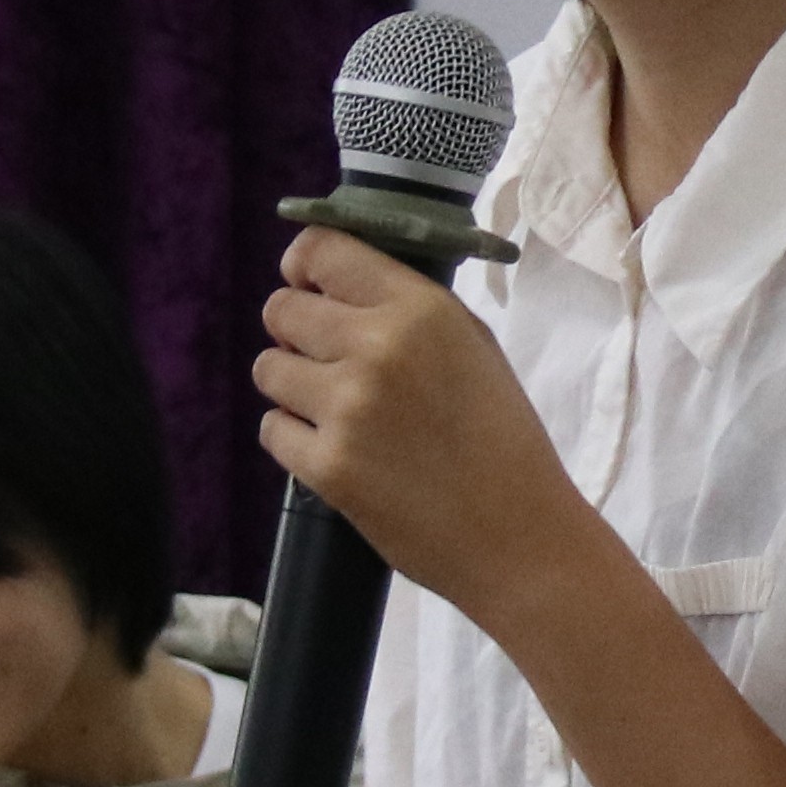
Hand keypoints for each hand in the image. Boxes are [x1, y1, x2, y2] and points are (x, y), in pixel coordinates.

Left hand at [254, 226, 581, 609]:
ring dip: (291, 386)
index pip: (321, 251)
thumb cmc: (503, 438)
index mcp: (419, 309)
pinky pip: (271, 430)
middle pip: (281, 310)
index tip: (308, 286)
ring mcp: (346, 408)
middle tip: (325, 361)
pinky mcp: (325, 466)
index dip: (303, 267)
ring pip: (267, 369)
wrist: (518, 536)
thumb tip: (337, 287)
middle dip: (294, 332)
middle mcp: (375, 347)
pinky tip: (335, 450)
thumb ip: (408, 308)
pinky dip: (294, 439)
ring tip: (334, 410)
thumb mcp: (473, 345)